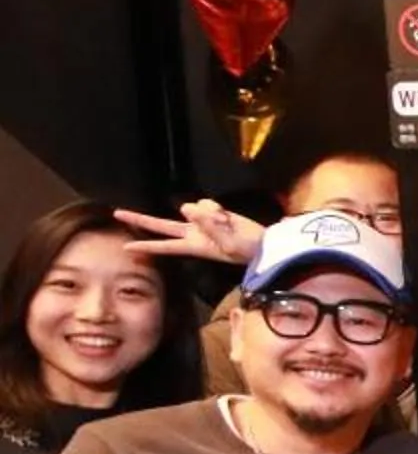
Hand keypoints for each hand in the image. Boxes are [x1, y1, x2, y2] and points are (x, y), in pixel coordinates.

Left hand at [115, 201, 265, 267]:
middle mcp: (192, 233)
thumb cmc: (247, 249)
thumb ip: (207, 224)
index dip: (145, 246)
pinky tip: (228, 217)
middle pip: (161, 224)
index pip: (164, 245)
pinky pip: (207, 203)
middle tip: (117, 213)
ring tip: (227, 224)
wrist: (264, 243)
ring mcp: (201, 222)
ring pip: (193, 208)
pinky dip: (217, 209)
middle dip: (140, 219)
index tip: (126, 248)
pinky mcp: (212, 212)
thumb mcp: (228, 241)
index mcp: (193, 246)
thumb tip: (185, 207)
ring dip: (208, 213)